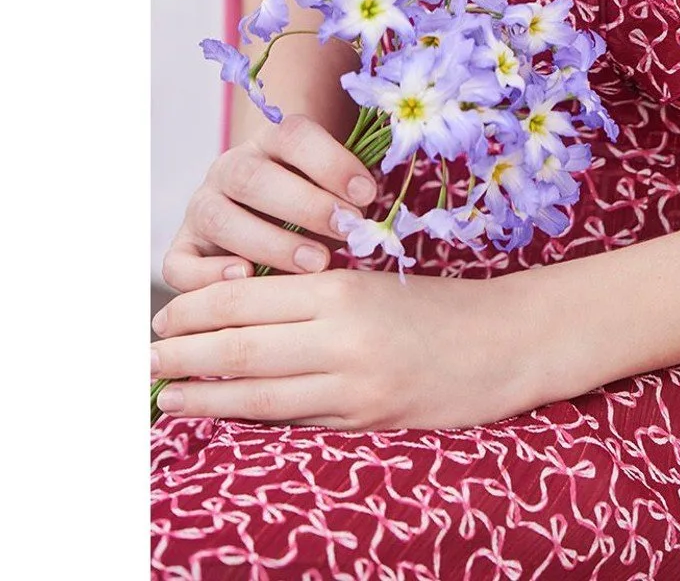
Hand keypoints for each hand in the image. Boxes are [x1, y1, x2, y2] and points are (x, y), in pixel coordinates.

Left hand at [149, 267, 558, 430]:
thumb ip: (316, 297)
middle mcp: (342, 332)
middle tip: (146, 358)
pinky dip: (248, 419)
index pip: (247, 296)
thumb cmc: (443, 306)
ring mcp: (354, 382)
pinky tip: (224, 417)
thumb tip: (242, 313)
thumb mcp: (377, 282)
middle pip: (240, 344)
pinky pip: (294, 421)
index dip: (195, 310)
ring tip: (164, 397)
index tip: (162, 317)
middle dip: (183, 353)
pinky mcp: (367, 420)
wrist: (510, 339)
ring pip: (257, 390)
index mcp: (343, 286)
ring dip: (201, 396)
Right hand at [161, 112, 378, 290]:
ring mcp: (202, 206)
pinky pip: (180, 263)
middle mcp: (230, 167)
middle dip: (305, 206)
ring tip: (315, 263)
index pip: (295, 136)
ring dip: (270, 242)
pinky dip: (208, 274)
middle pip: (254, 178)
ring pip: (220, 217)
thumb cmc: (317, 203)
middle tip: (346, 230)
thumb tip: (372, 215)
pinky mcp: (184, 248)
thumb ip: (348, 192)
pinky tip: (246, 278)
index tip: (368, 194)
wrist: (268, 214)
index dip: (332, 162)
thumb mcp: (334, 186)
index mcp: (271, 140)